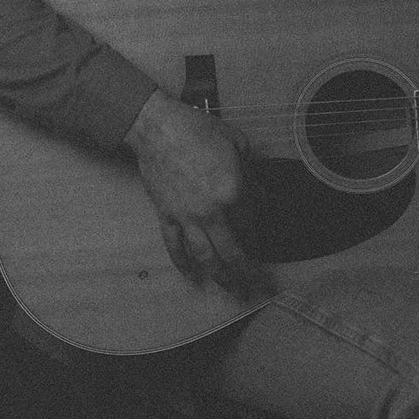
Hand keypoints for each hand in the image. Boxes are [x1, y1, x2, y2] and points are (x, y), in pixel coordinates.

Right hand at [124, 90, 266, 297]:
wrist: (158, 128)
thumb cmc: (199, 130)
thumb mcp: (237, 142)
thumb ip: (252, 171)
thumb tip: (259, 192)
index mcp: (233, 192)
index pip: (251, 222)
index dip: (258, 231)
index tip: (261, 237)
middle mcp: (211, 212)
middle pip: (231, 252)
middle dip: (246, 273)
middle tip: (256, 286)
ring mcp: (187, 217)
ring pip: (205, 257)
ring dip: (219, 277)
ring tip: (231, 289)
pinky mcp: (166, 216)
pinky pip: (174, 247)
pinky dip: (183, 264)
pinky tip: (191, 276)